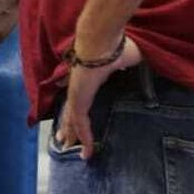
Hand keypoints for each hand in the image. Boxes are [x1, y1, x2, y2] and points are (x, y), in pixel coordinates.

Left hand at [53, 35, 143, 159]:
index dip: (77, 105)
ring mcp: (76, 93)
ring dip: (72, 135)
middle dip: (68, 125)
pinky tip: (86, 152)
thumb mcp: (127, 57)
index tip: (76, 114)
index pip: (81, 95)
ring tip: (68, 148)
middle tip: (65, 140)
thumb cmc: (116, 47)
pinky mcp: (77, 101)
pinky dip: (84, 138)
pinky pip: (80, 124)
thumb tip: (128, 63)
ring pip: (71, 120)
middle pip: (71, 110)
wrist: (102, 41)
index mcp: (89, 75)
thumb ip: (126, 63)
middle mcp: (79, 85)